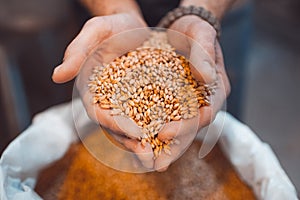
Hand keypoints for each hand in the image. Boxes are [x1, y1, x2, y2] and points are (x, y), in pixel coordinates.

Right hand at [52, 13, 156, 167]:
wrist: (131, 26)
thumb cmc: (110, 27)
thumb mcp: (95, 32)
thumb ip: (78, 52)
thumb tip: (57, 76)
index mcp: (93, 89)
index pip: (99, 111)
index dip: (113, 123)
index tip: (132, 132)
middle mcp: (109, 100)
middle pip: (116, 126)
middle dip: (131, 141)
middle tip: (148, 155)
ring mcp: (127, 102)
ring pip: (135, 126)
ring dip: (147, 142)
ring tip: (162, 154)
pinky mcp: (145, 98)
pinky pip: (152, 115)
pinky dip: (160, 126)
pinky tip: (174, 135)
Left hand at [151, 16, 230, 170]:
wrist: (186, 29)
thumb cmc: (196, 31)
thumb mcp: (202, 36)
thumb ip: (205, 55)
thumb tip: (207, 78)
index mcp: (216, 90)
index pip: (203, 114)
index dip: (185, 126)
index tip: (164, 134)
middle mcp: (202, 102)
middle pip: (189, 130)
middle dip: (173, 148)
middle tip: (155, 165)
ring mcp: (187, 103)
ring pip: (175, 129)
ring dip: (160, 146)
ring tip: (143, 161)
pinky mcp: (171, 101)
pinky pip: (161, 118)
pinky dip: (150, 130)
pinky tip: (136, 140)